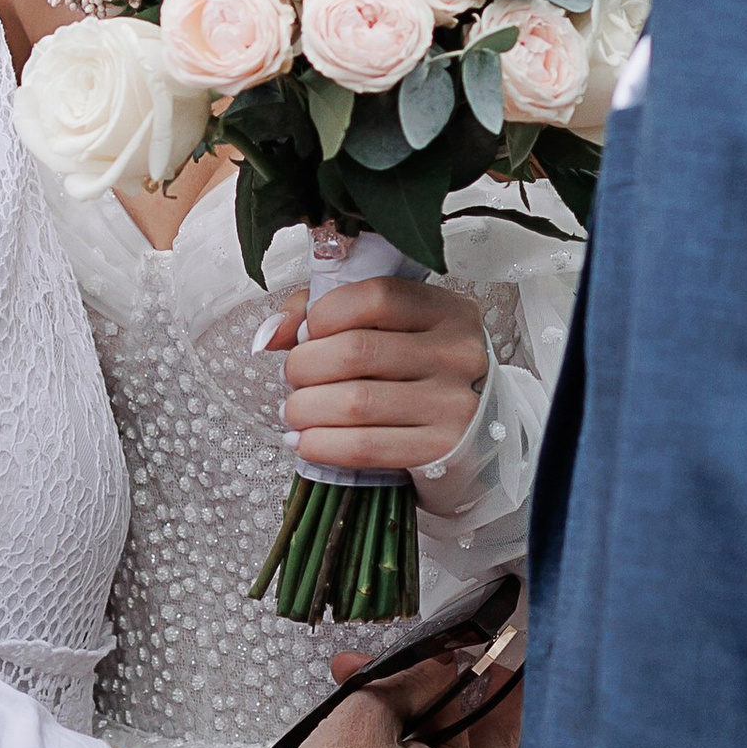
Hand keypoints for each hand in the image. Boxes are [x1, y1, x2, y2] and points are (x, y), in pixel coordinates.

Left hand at [270, 276, 489, 477]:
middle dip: (303, 367)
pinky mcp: (441, 450)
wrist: (478, 438)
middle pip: (355, 351)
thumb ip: (328, 314)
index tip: (307, 335)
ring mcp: (453, 404)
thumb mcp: (392, 332)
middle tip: (294, 379)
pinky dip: (322, 444)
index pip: (375, 297)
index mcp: (446, 311)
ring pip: (354, 402)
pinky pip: (364, 447)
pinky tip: (306, 442)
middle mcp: (456, 353)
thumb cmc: (420, 378)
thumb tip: (268, 333)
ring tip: (294, 412)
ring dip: (305, 409)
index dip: (324, 314)